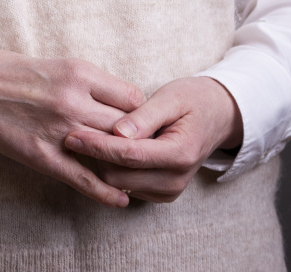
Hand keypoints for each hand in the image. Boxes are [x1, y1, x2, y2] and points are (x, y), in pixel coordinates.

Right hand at [0, 49, 143, 208]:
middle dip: (137, 139)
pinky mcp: (44, 156)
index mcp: (79, 72)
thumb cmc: (21, 73)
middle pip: (126, 126)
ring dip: (125, 163)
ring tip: (138, 173)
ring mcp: (59, 130)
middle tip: (146, 149)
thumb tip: (126, 103)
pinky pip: (84, 179)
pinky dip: (106, 192)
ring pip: (109, 152)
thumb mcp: (62, 65)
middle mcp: (73, 100)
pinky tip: (121, 199)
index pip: (132, 97)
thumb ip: (93, 84)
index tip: (142, 122)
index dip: (141, 112)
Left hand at [64, 76, 242, 202]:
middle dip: (95, 156)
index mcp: (179, 153)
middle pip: (119, 176)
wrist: (217, 116)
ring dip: (100, 164)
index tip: (73, 134)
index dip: (98, 145)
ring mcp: (169, 191)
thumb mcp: (171, 97)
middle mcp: (175, 179)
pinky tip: (104, 148)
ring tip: (86, 137)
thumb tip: (117, 132)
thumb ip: (144, 116)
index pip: (129, 155)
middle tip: (74, 132)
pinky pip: (127, 186)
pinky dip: (112, 169)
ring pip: (119, 185)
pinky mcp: (162, 193)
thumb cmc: (192, 99)